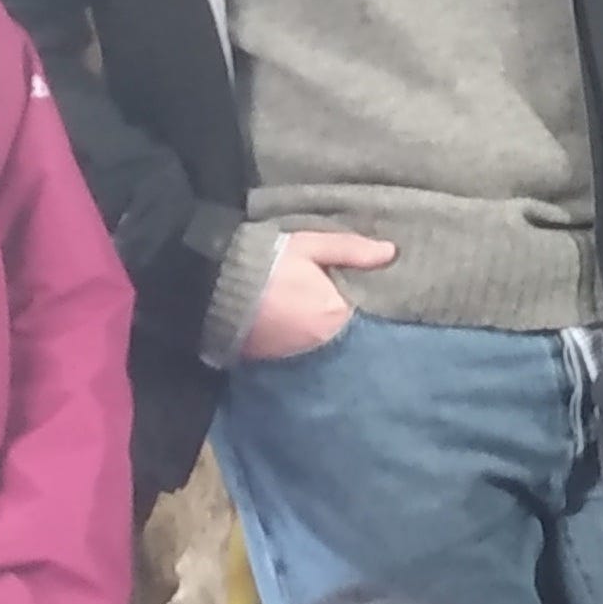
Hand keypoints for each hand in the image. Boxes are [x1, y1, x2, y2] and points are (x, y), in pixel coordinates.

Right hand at [238, 229, 395, 360]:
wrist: (210, 285)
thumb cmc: (266, 261)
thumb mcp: (310, 246)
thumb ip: (351, 250)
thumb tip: (391, 252)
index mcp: (335, 313)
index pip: (359, 305)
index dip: (352, 291)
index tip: (345, 278)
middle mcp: (321, 340)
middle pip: (339, 324)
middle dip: (334, 308)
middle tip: (318, 288)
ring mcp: (295, 352)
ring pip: (317, 336)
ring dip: (314, 323)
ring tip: (301, 302)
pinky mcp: (271, 358)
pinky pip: (294, 346)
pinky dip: (294, 333)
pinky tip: (285, 317)